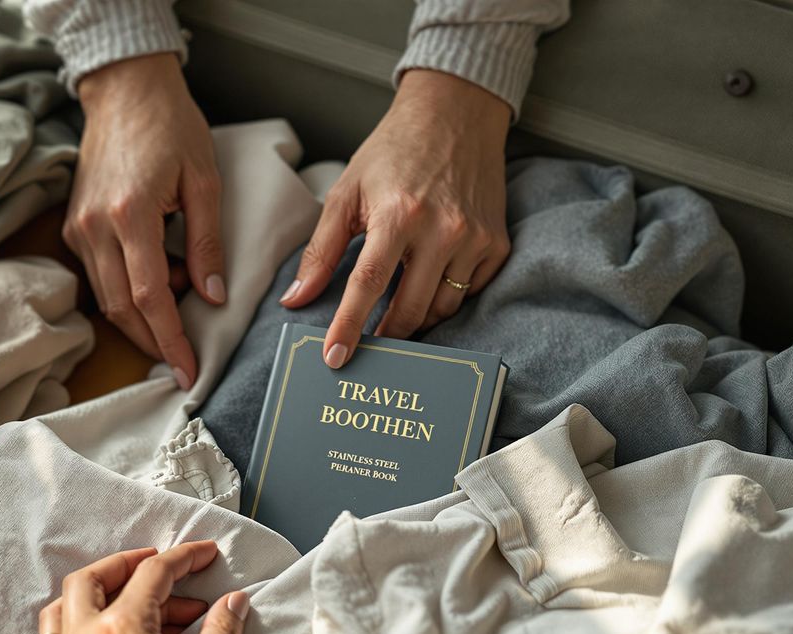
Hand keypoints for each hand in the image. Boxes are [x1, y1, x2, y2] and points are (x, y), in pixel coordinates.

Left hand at [37, 541, 250, 633]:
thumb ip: (221, 632)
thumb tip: (233, 603)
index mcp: (120, 628)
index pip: (153, 574)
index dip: (183, 557)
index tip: (204, 554)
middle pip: (90, 580)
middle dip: (124, 565)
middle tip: (156, 568)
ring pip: (60, 611)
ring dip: (91, 596)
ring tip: (124, 602)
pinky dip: (76, 632)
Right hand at [65, 54, 225, 389]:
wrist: (125, 90)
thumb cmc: (172, 127)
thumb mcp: (205, 181)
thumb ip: (207, 242)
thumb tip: (213, 296)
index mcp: (131, 214)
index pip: (150, 297)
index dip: (171, 340)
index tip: (189, 371)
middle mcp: (96, 227)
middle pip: (121, 310)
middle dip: (154, 342)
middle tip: (184, 361)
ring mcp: (79, 228)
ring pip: (106, 298)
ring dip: (142, 315)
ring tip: (183, 293)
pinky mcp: (74, 226)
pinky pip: (99, 276)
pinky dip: (128, 290)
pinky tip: (161, 274)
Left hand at [282, 70, 512, 367]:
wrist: (455, 115)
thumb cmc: (393, 153)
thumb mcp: (346, 192)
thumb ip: (320, 249)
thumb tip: (296, 298)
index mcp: (397, 214)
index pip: (368, 285)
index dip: (349, 326)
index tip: (335, 358)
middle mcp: (441, 229)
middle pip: (409, 308)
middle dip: (385, 336)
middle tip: (367, 346)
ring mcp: (474, 238)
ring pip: (442, 308)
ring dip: (415, 320)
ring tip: (394, 316)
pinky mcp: (497, 242)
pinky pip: (469, 291)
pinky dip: (445, 298)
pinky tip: (426, 287)